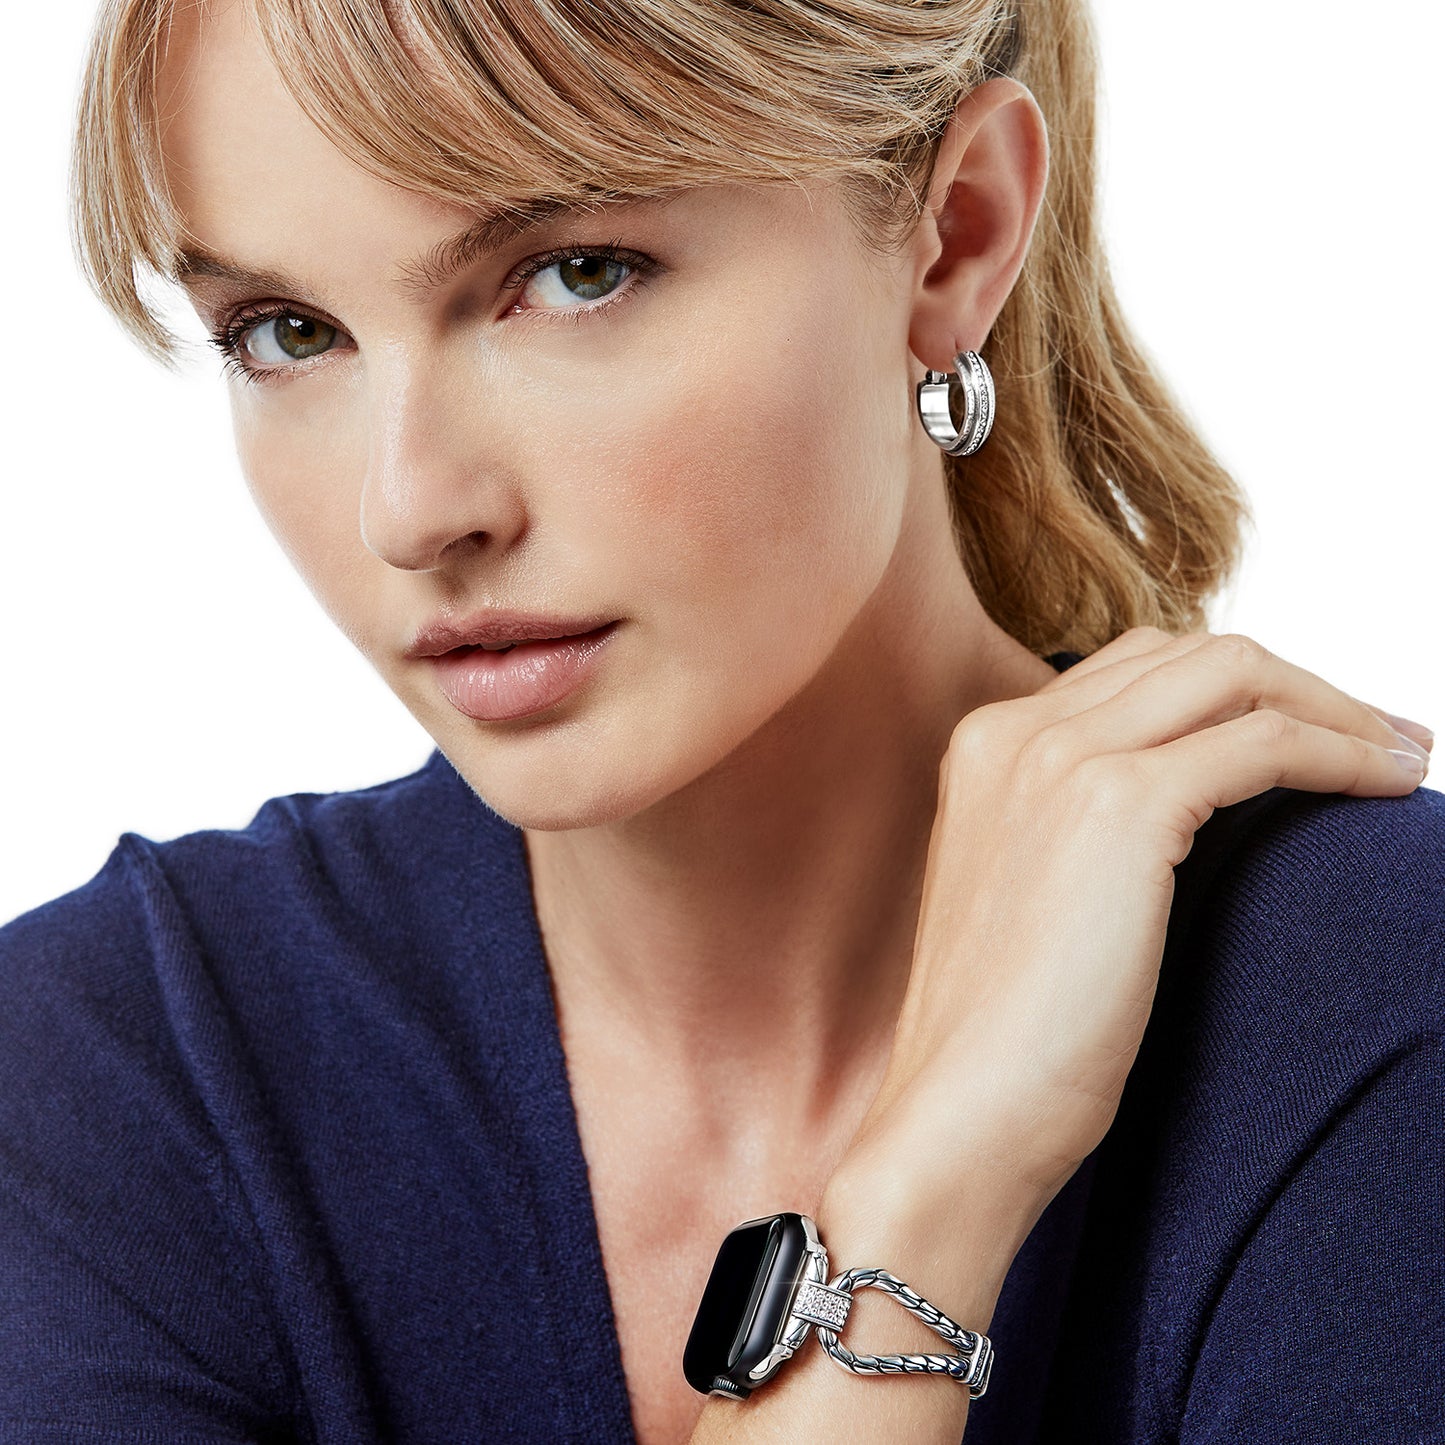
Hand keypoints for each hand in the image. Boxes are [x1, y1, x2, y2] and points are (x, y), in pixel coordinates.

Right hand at [832, 627, 1431, 1218]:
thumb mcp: (1029, 890)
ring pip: (1234, 675)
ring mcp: (1060, 759)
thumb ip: (1075, 821)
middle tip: (1376, 737)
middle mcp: (1016, 731)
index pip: (1135, 666)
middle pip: (1190, 652)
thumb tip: (1194, 797)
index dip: (1238, 687)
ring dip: (1333, 706)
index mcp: (985, 745)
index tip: (1311, 731)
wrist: (962, 1108)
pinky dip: (1340, 751)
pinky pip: (1262, 743)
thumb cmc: (1004, 1032)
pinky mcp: (1117, 805)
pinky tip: (1387, 782)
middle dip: (1297, 683)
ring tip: (1397, 755)